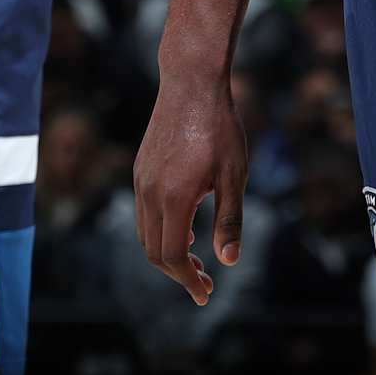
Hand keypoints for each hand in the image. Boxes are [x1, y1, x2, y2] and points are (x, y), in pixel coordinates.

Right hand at [133, 72, 248, 305]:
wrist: (192, 82)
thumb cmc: (220, 126)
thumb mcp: (235, 174)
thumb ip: (230, 219)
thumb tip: (229, 262)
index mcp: (174, 196)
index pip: (173, 256)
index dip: (189, 280)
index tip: (206, 292)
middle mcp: (150, 191)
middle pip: (155, 251)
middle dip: (179, 273)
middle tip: (205, 281)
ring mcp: (141, 178)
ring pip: (145, 233)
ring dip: (168, 253)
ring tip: (197, 256)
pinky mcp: (140, 167)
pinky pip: (144, 211)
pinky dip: (160, 230)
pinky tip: (185, 224)